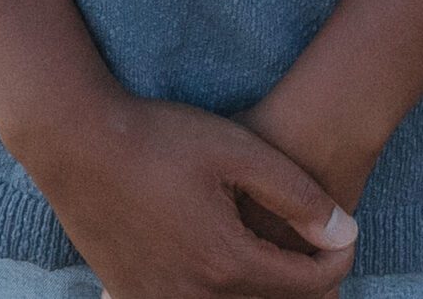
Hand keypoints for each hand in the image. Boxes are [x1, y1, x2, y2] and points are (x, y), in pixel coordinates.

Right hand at [4, 92, 357, 297]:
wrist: (76, 141)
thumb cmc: (160, 138)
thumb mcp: (240, 151)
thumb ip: (298, 196)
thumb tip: (345, 234)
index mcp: (228, 262)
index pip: (311, 283)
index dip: (340, 259)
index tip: (347, 234)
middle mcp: (194, 296)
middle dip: (305, 282)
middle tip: (318, 250)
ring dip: (261, 292)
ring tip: (275, 257)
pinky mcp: (130, 295)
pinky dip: (215, 293)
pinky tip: (219, 269)